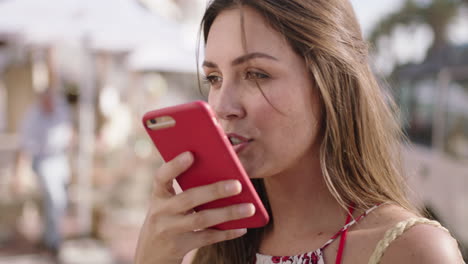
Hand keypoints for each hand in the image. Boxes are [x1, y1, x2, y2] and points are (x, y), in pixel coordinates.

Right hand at [134, 152, 254, 263]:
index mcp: (158, 196)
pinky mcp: (179, 247)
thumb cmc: (167, 220)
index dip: (174, 165)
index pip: (161, 177)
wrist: (151, 255)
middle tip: (238, 185)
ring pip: (201, 219)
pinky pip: (206, 238)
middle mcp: (161, 212)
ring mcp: (169, 231)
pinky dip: (226, 233)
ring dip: (227, 213)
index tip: (190, 154)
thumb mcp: (168, 204)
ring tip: (250, 208)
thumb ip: (185, 189)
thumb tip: (221, 172)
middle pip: (189, 198)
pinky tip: (242, 228)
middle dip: (214, 191)